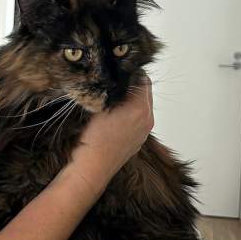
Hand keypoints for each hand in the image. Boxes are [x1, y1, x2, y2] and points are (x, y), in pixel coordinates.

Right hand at [68, 76, 153, 192]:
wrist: (92, 168)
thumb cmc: (92, 136)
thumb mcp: (99, 105)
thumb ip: (112, 89)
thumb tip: (115, 76)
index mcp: (140, 107)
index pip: (143, 79)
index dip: (130, 72)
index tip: (117, 71)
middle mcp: (148, 119)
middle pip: (145, 92)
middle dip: (132, 85)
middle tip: (115, 82)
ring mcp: (145, 132)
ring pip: (143, 107)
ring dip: (132, 100)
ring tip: (113, 100)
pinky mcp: (139, 142)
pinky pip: (138, 121)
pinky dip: (130, 115)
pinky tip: (114, 119)